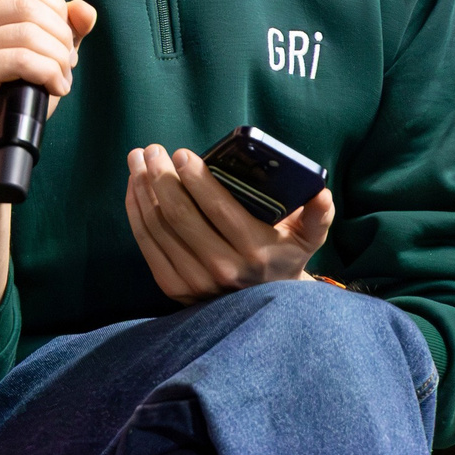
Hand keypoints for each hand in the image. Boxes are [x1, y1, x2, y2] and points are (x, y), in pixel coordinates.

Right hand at [0, 0, 99, 162]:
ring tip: (61, 79)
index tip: (63, 40)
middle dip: (61, 37)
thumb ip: (68, 28)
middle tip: (66, 66)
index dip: (56, 8)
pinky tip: (55, 88)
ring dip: (58, 59)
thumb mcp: (47, 54)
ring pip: (28, 32)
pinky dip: (49, 73)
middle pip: (28, 6)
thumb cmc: (17, 96)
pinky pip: (21, 59)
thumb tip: (85, 10)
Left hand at [124, 143, 333, 304]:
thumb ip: (317, 215)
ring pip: (158, 226)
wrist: (265, 305)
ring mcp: (195, 281)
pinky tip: (134, 187)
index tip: (183, 153)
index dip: (196, 178)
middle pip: (180, 215)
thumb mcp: (308, 238)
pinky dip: (136, 211)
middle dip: (161, 176)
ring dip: (142, 188)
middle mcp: (223, 268)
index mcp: (255, 249)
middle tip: (152, 149)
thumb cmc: (284, 256)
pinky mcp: (174, 287)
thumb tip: (320, 193)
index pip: (218, 208)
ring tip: (137, 159)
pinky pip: (146, 243)